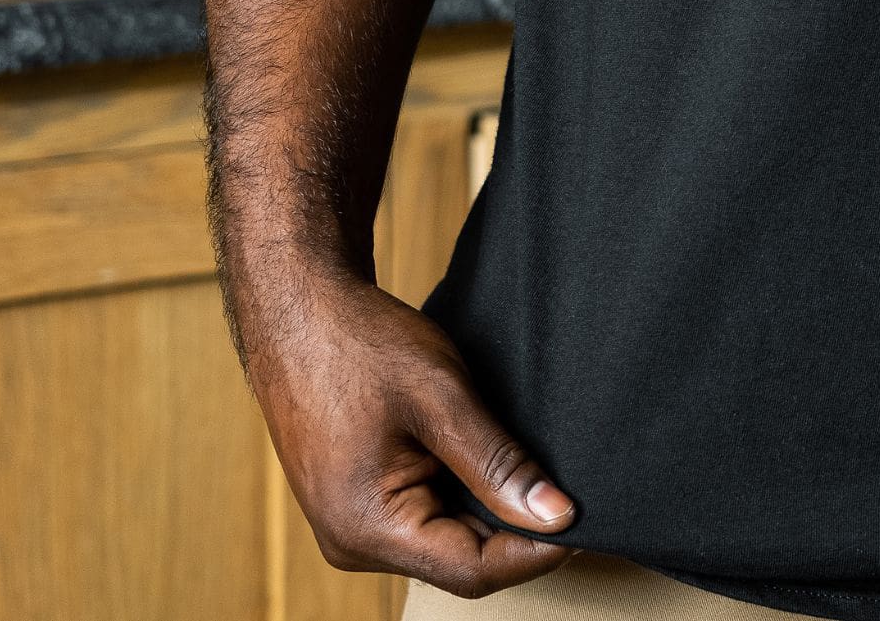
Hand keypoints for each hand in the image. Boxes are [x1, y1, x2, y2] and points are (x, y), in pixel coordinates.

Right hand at [242, 264, 575, 596]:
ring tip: (521, 463)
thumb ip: (499, 464)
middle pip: (459, 561)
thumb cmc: (359, 344)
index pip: (473, 570)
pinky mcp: (353, 505)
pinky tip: (480, 458)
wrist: (297, 309)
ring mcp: (349, 526)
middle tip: (564, 484)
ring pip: (443, 541)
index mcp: (367, 527)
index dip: (535, 550)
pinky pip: (420, 518)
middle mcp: (353, 542)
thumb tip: (556, 516)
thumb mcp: (442, 397)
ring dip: (487, 510)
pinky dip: (458, 495)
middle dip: (514, 529)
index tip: (582, 517)